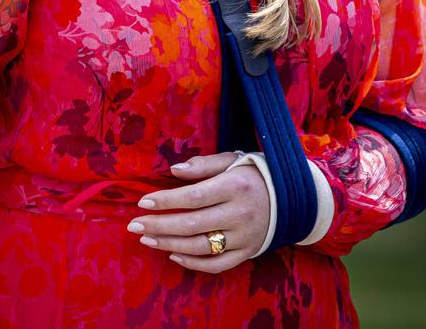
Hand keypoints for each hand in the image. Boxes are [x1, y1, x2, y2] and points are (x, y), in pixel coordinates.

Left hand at [125, 151, 269, 272]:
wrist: (291, 198)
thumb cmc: (253, 173)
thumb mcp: (232, 160)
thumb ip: (203, 165)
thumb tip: (173, 171)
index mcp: (235, 186)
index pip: (193, 196)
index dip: (166, 200)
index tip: (142, 202)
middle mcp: (240, 214)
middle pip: (192, 224)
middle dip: (159, 225)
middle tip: (134, 225)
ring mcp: (245, 237)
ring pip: (201, 247)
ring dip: (169, 244)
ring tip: (147, 238)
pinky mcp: (248, 253)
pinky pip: (217, 265)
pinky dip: (193, 263)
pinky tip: (172, 254)